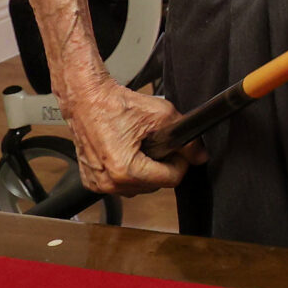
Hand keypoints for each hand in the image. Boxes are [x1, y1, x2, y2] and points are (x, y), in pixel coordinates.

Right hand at [60, 74, 196, 196]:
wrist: (86, 99)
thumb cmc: (116, 105)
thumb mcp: (161, 116)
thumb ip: (187, 140)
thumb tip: (201, 156)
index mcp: (125, 169)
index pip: (171, 179)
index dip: (180, 162)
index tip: (177, 150)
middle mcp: (109, 182)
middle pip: (154, 185)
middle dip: (162, 166)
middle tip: (160, 145)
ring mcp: (97, 183)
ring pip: (138, 188)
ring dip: (146, 171)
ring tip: (142, 148)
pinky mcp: (90, 180)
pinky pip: (119, 185)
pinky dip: (128, 173)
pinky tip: (127, 153)